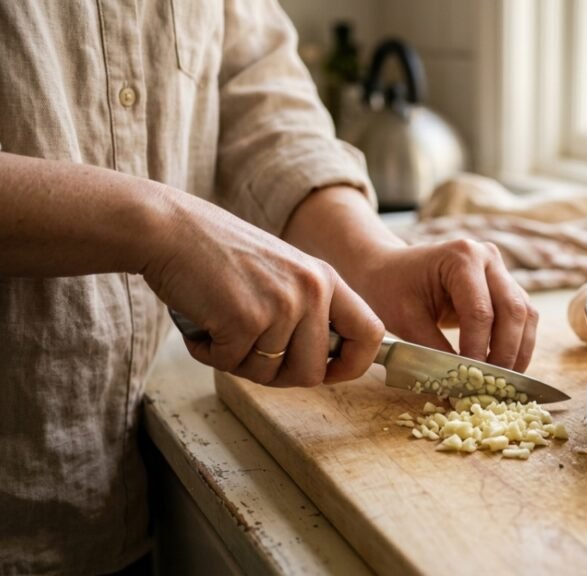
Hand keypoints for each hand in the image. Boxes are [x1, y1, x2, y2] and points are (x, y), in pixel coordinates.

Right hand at [143, 190, 384, 386]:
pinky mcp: (246, 319)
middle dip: (277, 374)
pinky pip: (233, 365)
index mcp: (326, 279)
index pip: (371, 333)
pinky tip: (202, 323)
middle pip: (313, 372)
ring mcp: (282, 305)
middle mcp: (312, 291)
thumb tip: (323, 365)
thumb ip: (307, 310)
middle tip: (248, 353)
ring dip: (239, 362)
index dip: (353, 365)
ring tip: (222, 327)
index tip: (328, 372)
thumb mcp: (282, 273)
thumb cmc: (218, 255)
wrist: (170, 229)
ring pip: (270, 374)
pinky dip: (211, 353)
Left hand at [353, 240, 539, 371]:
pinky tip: (505, 367)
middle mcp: (488, 258)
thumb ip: (434, 351)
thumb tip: (458, 386)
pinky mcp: (506, 286)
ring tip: (503, 382)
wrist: (389, 269)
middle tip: (494, 386)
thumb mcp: (407, 321)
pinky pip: (522, 317)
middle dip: (506, 353)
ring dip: (518, 351)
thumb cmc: (392, 289)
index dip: (479, 350)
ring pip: (525, 314)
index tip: (471, 381)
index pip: (480, 312)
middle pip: (513, 311)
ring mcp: (500, 270)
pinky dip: (517, 344)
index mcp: (461, 257)